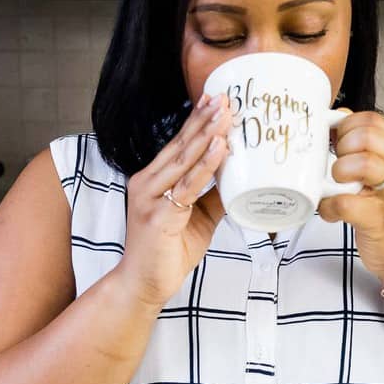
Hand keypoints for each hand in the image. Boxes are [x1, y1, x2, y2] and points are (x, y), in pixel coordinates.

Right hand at [116, 93, 232, 307]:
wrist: (145, 285)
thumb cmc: (168, 251)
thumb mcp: (198, 217)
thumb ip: (213, 195)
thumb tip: (239, 178)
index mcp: (153, 179)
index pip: (178, 144)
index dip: (197, 121)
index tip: (216, 100)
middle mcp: (147, 182)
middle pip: (180, 145)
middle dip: (204, 119)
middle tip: (225, 97)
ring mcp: (149, 197)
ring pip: (183, 159)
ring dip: (207, 134)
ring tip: (226, 114)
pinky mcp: (158, 215)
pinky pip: (187, 185)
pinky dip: (206, 165)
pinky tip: (221, 148)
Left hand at [318, 111, 383, 294]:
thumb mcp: (381, 173)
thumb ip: (363, 148)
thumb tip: (336, 120)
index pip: (373, 120)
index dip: (347, 127)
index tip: (338, 145)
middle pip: (368, 136)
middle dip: (343, 146)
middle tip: (338, 167)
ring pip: (364, 164)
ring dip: (339, 172)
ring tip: (336, 186)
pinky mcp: (378, 222)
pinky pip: (347, 204)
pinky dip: (330, 207)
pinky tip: (331, 212)